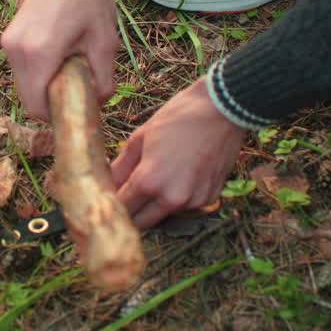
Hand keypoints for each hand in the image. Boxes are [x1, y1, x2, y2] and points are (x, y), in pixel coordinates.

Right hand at [2, 0, 117, 119]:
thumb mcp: (104, 41)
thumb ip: (103, 79)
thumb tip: (99, 104)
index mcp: (38, 54)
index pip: (36, 108)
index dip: (57, 116)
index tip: (77, 111)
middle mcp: (16, 50)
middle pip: (28, 97)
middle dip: (52, 101)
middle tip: (79, 91)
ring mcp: (9, 41)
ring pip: (24, 83)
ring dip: (45, 85)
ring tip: (72, 68)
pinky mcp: (10, 35)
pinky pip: (22, 67)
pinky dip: (39, 70)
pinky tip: (61, 55)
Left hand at [112, 77, 247, 228]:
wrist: (222, 109)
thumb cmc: (179, 117)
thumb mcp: (141, 136)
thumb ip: (122, 166)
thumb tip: (108, 183)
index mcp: (149, 181)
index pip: (122, 208)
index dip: (114, 204)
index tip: (110, 199)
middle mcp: (172, 198)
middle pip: (142, 222)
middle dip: (133, 211)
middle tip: (129, 194)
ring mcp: (194, 201)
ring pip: (165, 214)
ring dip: (157, 205)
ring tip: (160, 176)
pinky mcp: (210, 198)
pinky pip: (187, 205)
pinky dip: (180, 196)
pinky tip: (182, 174)